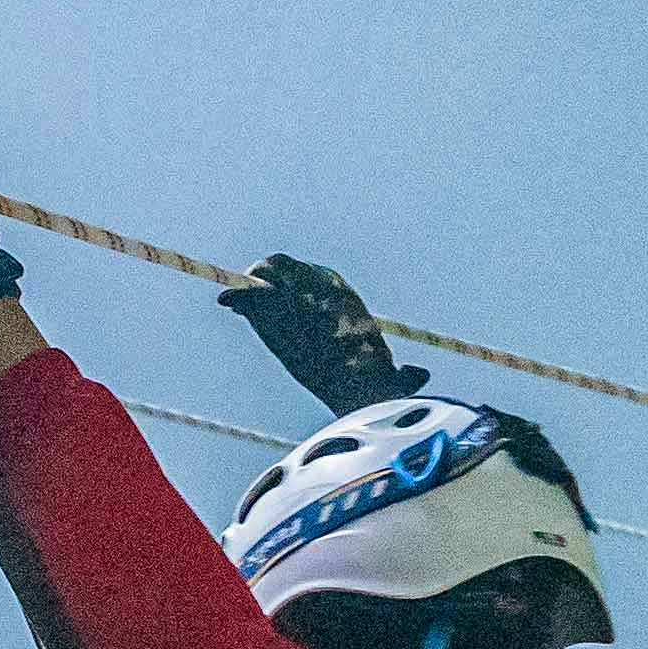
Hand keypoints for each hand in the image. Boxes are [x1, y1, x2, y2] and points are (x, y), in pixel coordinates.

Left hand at [215, 254, 427, 414]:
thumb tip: (421, 377)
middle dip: (266, 277)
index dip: (292, 285)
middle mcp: (318, 284)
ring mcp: (292, 291)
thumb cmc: (376, 380)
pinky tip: (226, 302)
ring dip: (250, 285)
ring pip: (264, 275)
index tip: (278, 299)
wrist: (357, 378)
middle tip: (250, 294)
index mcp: (342, 294)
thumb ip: (405, 376)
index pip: (313, 276)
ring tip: (237, 300)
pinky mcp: (271, 304)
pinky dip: (234, 296)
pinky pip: (247, 293)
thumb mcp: (392, 375)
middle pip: (284, 267)